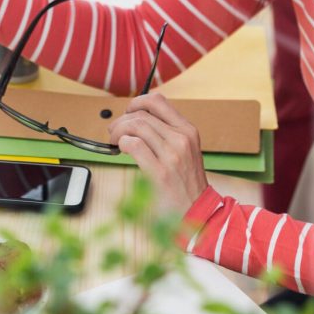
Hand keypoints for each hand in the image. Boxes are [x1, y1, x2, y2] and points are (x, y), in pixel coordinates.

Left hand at [108, 94, 208, 215]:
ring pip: (136, 126)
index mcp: (188, 130)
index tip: (128, 113)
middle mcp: (181, 138)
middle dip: (122, 120)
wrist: (198, 211)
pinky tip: (122, 150)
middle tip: (114, 131)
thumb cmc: (187, 183)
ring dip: (119, 131)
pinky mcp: (161, 173)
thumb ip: (167, 133)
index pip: (158, 101)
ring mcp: (172, 155)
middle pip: (142, 114)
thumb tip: (137, 120)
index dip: (137, 103)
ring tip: (115, 141)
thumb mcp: (185, 150)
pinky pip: (134, 145)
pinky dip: (123, 143)